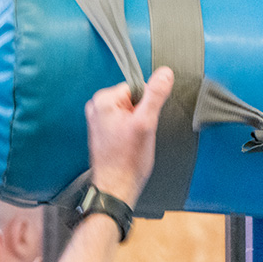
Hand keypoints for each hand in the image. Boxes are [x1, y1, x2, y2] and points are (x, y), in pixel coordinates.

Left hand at [85, 67, 174, 207]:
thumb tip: (165, 73)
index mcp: (103, 100)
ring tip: (132, 143)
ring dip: (136, 125)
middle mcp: (96, 107)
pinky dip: (130, 133)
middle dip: (141, 116)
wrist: (116, 188)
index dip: (146, 106)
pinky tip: (127, 146)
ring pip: (130, 112)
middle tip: (138, 135)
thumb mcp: (146, 123)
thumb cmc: (127, 161)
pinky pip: (123, 123)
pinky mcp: (102, 131)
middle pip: (133, 100)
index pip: (137, 88)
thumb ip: (155, 95)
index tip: (143, 124)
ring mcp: (98, 120)